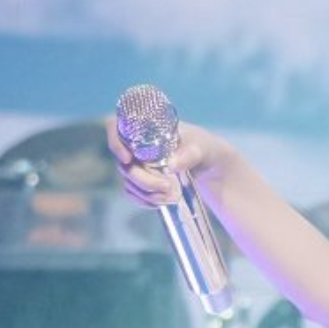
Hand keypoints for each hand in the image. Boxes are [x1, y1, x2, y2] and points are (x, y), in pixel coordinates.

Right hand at [104, 117, 231, 207]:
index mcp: (148, 128)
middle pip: (123, 163)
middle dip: (143, 180)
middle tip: (168, 186)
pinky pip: (133, 193)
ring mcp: (138, 164)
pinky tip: (164, 201)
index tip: (128, 159)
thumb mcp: (203, 148)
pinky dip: (146, 200)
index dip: (115, 142)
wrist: (213, 166)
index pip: (117, 126)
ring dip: (147, 193)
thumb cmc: (206, 148)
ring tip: (173, 196)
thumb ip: (190, 154)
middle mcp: (137, 145)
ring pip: (128, 181)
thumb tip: (171, 165)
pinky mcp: (142, 181)